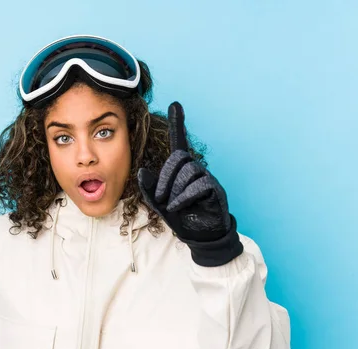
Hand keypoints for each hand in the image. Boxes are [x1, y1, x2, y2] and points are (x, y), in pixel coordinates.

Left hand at [138, 102, 242, 265]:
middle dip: (165, 177)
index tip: (175, 104)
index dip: (178, 123)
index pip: (179, 142)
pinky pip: (199, 184)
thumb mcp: (158, 202)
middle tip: (161, 197)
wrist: (199, 235)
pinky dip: (184, 196)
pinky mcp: (215, 190)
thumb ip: (149, 187)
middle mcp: (195, 169)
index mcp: (181, 169)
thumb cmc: (179, 216)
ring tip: (171, 205)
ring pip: (188, 171)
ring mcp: (207, 178)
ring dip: (174, 189)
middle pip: (179, 158)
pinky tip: (178, 205)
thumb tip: (142, 171)